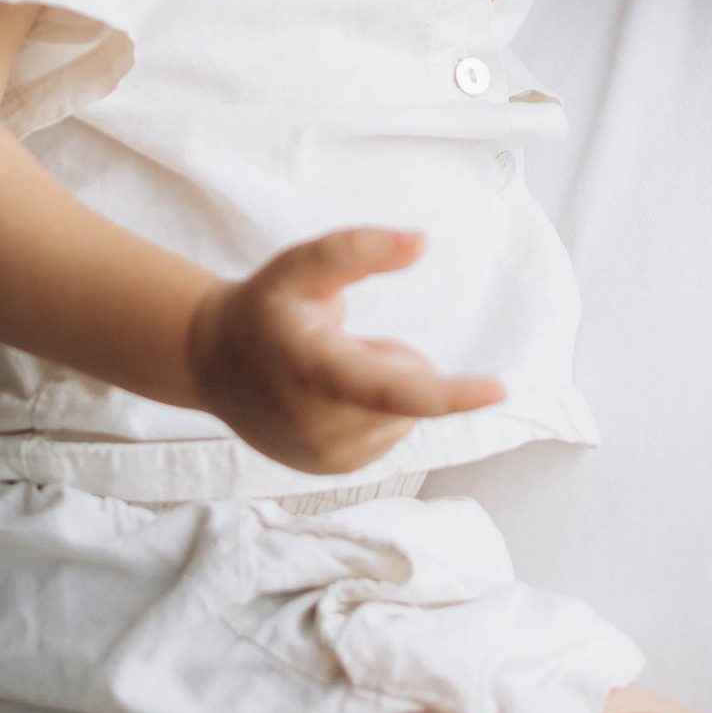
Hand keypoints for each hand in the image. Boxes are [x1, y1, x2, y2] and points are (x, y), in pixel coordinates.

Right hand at [186, 226, 506, 475]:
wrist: (212, 362)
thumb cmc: (265, 307)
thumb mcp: (301, 265)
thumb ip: (358, 248)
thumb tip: (421, 241)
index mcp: (315, 370)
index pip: (393, 389)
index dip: (449, 392)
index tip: (498, 389)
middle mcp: (320, 425)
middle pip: (407, 392)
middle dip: (391, 361)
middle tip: (338, 342)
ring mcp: (325, 456)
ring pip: (402, 416)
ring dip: (380, 390)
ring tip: (328, 371)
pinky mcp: (333, 471)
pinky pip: (388, 435)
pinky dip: (371, 413)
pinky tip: (326, 398)